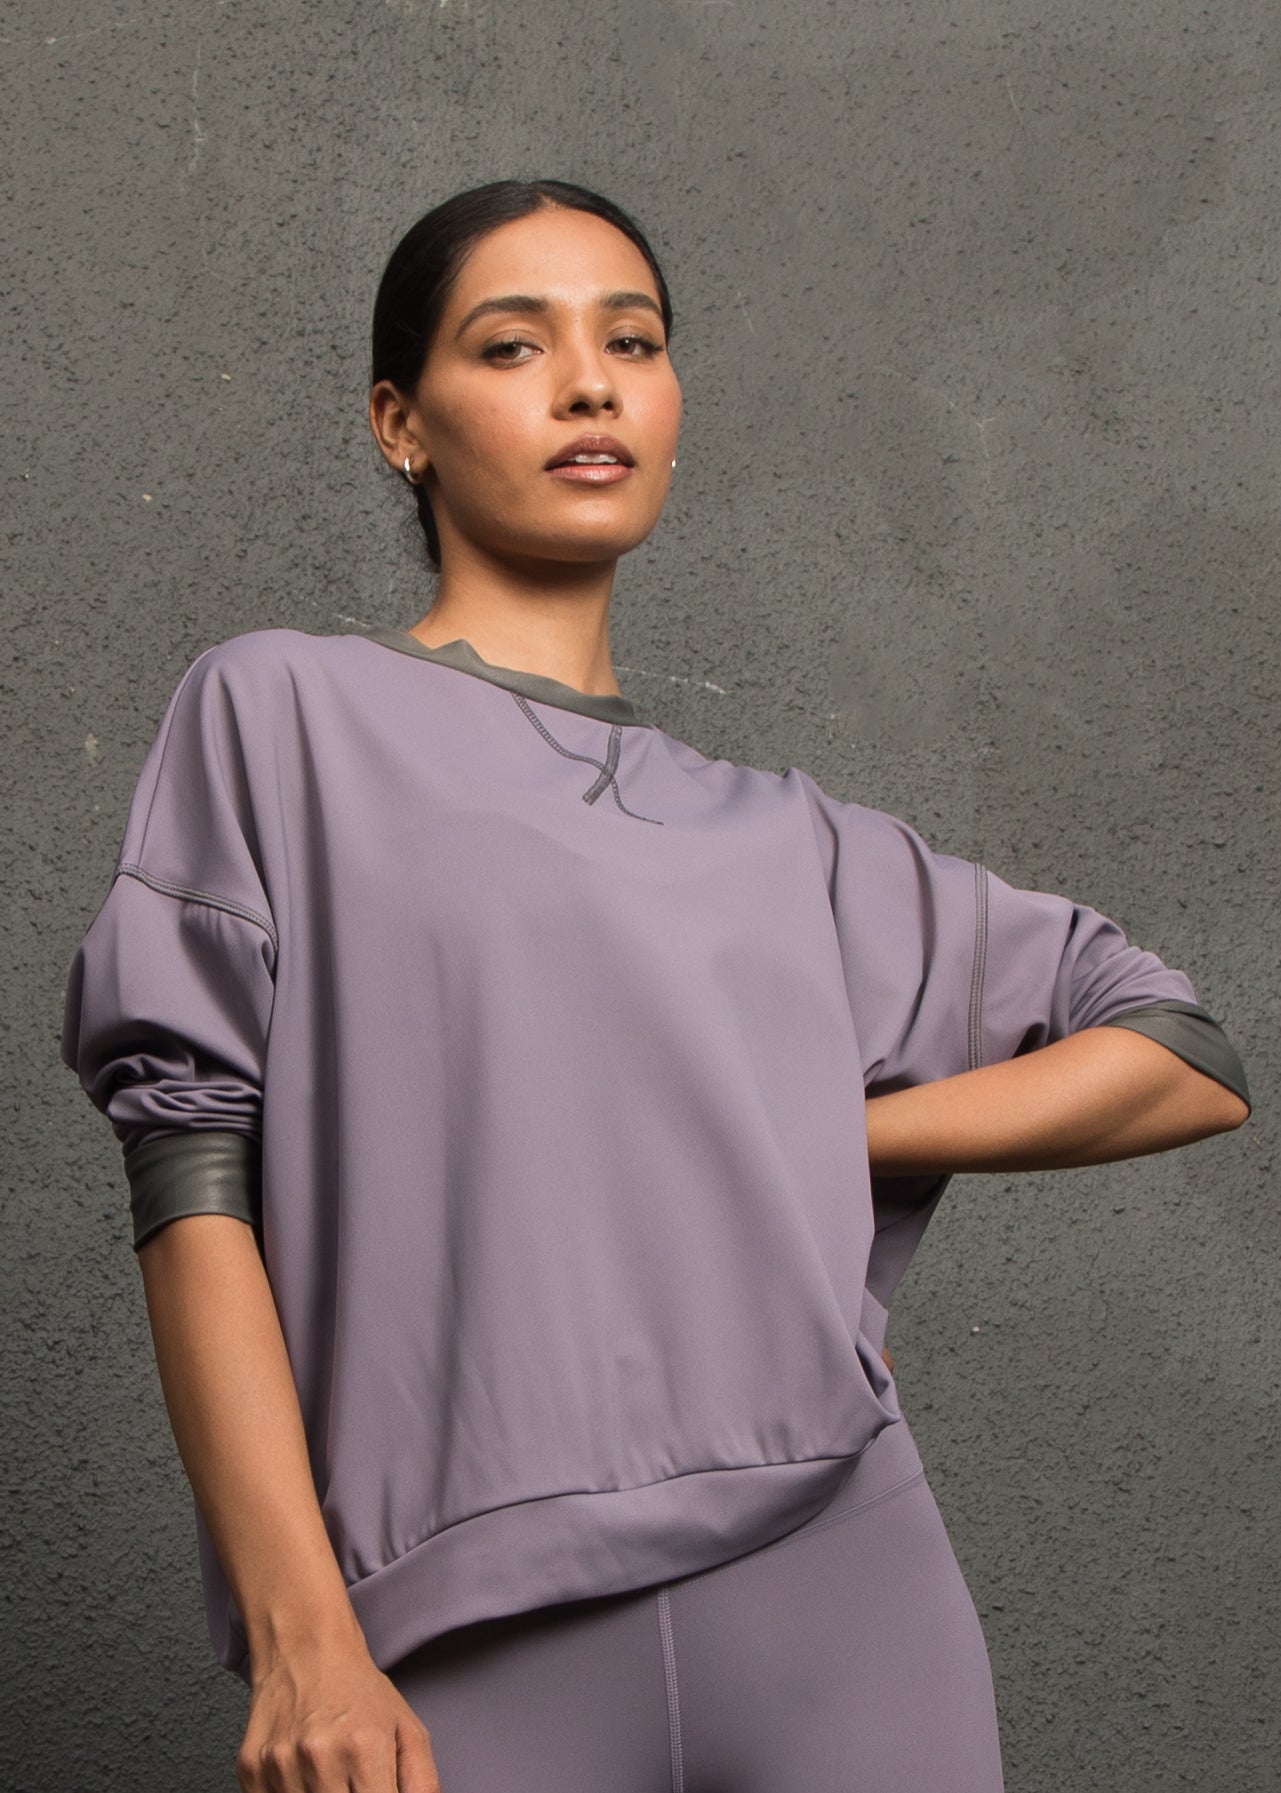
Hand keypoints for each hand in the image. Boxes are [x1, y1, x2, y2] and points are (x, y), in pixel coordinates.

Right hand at [236, 1638, 442, 1791]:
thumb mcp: (408, 1731)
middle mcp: (319, 1756)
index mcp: (365, 1748)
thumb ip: (422, 1784)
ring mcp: (280, 1765)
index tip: (376, 1790)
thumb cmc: (359, 1691)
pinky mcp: (250, 1769)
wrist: (306, 1648)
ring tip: (330, 1776)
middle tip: (353, 1781)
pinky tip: (303, 1777)